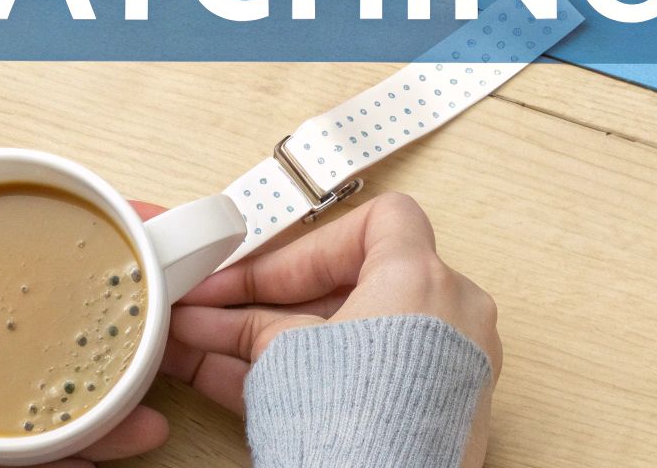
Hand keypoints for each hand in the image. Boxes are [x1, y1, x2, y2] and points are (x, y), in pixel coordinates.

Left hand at [0, 127, 170, 466]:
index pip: (12, 252)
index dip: (73, 236)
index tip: (132, 227)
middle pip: (49, 325)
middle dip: (113, 323)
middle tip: (163, 312)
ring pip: (58, 392)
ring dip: (112, 395)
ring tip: (148, 402)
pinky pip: (42, 450)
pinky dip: (86, 447)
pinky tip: (122, 439)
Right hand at [162, 192, 500, 467]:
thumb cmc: (355, 434)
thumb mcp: (280, 353)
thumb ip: (245, 322)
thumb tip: (206, 319)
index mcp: (424, 280)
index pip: (374, 223)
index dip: (303, 247)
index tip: (252, 274)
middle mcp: (451, 319)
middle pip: (350, 286)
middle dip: (269, 301)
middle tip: (216, 310)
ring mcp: (448, 370)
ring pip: (347, 337)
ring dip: (272, 340)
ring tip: (205, 348)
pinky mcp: (432, 415)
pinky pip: (363, 376)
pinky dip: (307, 374)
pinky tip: (235, 381)